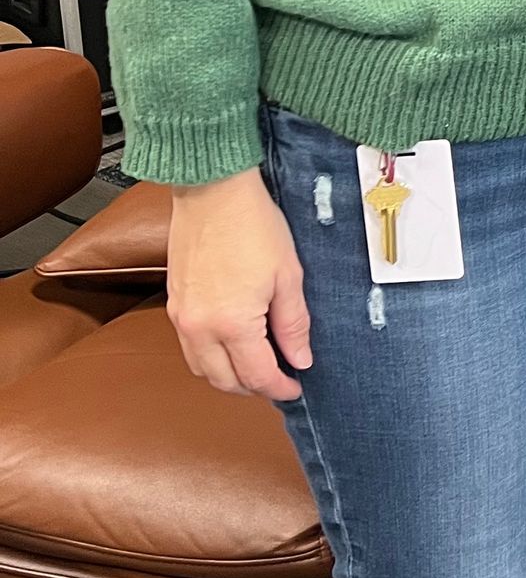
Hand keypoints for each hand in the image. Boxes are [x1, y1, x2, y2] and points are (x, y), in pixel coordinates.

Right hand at [167, 168, 311, 401]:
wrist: (212, 190)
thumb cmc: (253, 225)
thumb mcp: (288, 275)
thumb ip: (293, 324)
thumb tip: (299, 359)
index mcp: (231, 324)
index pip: (256, 376)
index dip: (279, 388)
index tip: (296, 387)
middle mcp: (199, 328)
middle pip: (224, 381)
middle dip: (253, 388)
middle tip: (278, 378)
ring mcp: (181, 316)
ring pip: (201, 368)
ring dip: (228, 375)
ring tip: (256, 364)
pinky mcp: (173, 302)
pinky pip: (189, 347)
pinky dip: (210, 356)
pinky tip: (231, 343)